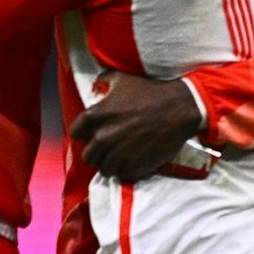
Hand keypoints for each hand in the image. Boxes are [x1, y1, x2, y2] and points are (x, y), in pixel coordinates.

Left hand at [69, 73, 204, 182]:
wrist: (178, 108)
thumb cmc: (149, 91)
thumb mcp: (121, 78)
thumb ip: (102, 82)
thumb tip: (95, 89)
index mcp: (95, 117)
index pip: (75, 133)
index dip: (84, 133)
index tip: (93, 132)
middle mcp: (102, 138)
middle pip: (88, 156)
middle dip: (96, 151)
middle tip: (108, 146)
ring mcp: (118, 155)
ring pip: (104, 169)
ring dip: (110, 163)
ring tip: (120, 155)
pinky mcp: (134, 167)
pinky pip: (122, 175)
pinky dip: (125, 169)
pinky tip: (133, 159)